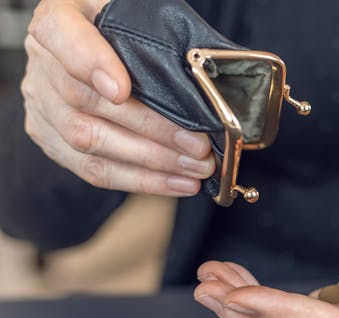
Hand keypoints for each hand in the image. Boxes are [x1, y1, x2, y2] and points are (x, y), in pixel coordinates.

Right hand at [22, 0, 213, 195]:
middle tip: (197, 146)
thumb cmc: (121, 33)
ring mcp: (42, 106)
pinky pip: (94, 169)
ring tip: (196, 169)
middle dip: (152, 130)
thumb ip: (152, 34)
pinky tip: (178, 183)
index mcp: (59, 18)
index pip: (61, 34)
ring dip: (152, 162)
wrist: (93, 53)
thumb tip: (198, 74)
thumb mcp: (134, 15)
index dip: (90, 63)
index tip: (121, 89)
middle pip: (87, 101)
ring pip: (91, 142)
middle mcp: (42, 64)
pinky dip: (142, 180)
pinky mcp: (52, 142)